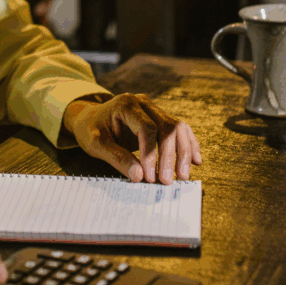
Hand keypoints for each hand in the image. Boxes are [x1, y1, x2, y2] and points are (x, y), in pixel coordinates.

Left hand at [63, 93, 201, 183]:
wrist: (90, 118)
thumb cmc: (91, 129)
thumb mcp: (95, 144)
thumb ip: (116, 158)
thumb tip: (139, 176)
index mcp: (126, 105)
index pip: (147, 128)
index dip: (151, 154)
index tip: (149, 176)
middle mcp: (144, 104)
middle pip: (168, 127)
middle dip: (171, 156)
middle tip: (168, 181)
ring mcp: (154, 109)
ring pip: (178, 128)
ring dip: (184, 153)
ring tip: (183, 176)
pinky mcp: (160, 118)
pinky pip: (180, 130)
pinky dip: (189, 145)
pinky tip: (195, 161)